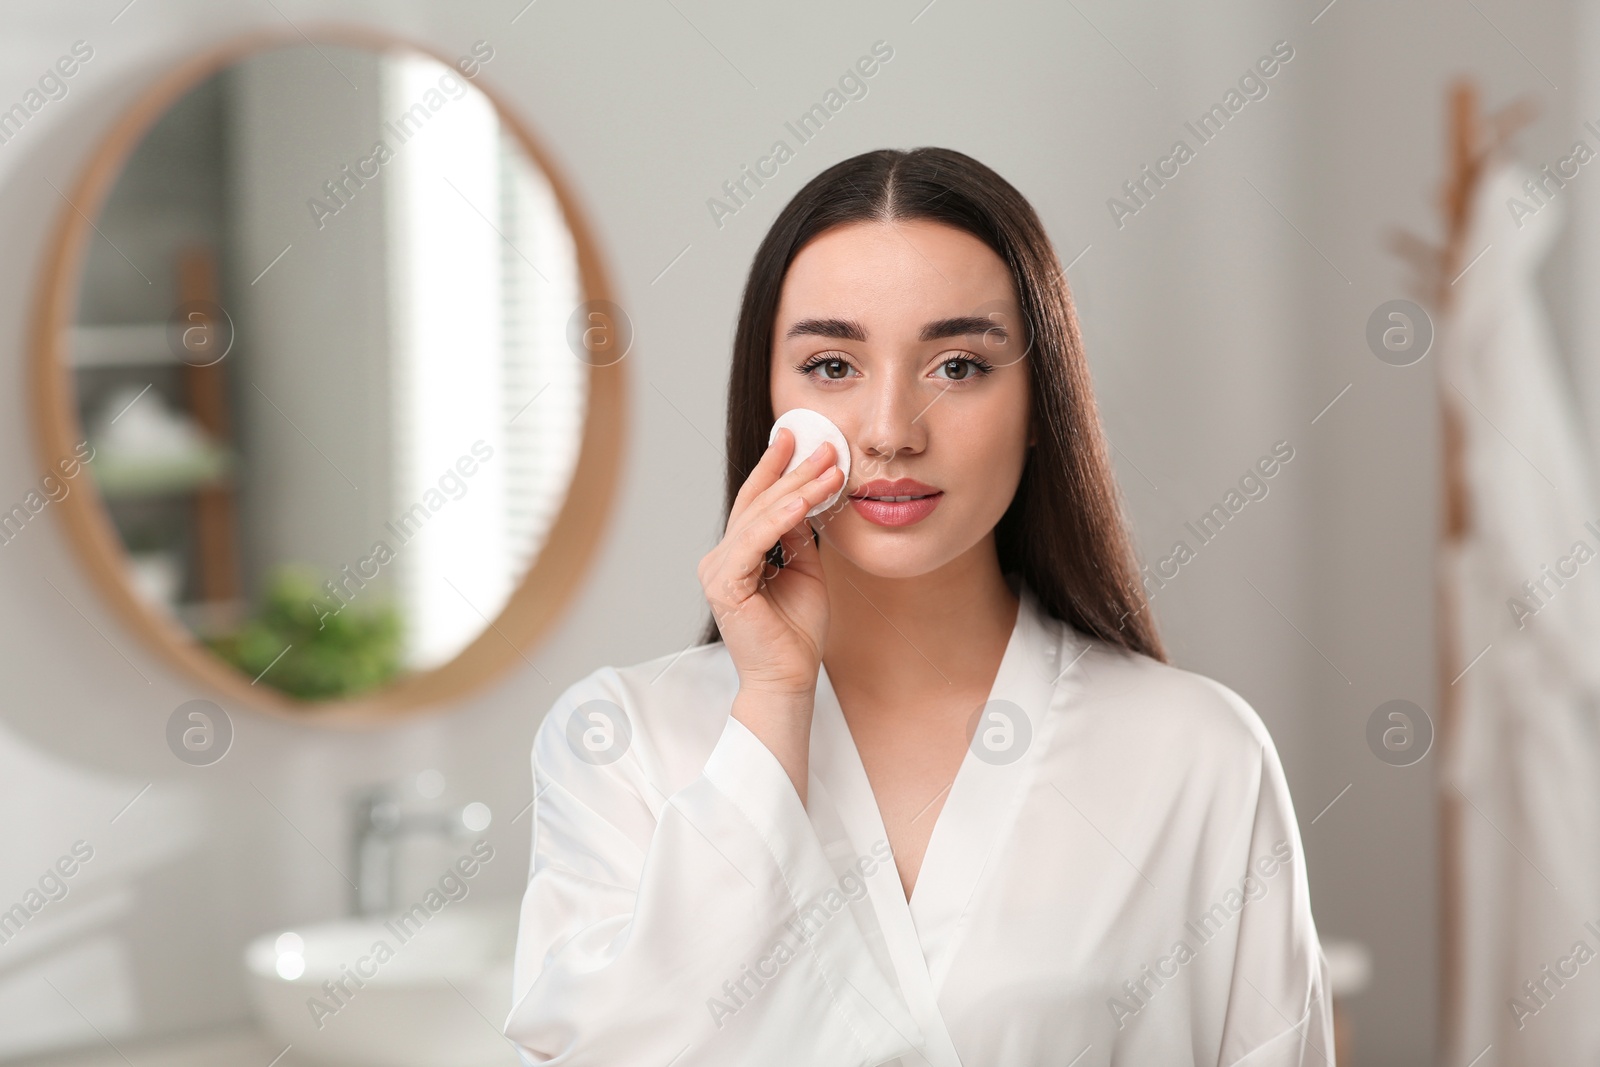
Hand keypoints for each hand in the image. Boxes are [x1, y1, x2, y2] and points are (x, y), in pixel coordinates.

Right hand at [697, 427, 843, 696]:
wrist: (790, 677)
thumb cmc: (797, 631)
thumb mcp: (806, 571)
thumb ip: (799, 537)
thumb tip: (804, 500)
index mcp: (737, 555)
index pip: (755, 502)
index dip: (775, 468)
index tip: (796, 437)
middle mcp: (721, 559)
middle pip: (757, 502)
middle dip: (793, 470)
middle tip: (824, 445)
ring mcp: (719, 571)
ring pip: (757, 517)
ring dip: (795, 488)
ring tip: (827, 467)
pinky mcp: (726, 586)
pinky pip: (754, 543)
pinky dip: (778, 520)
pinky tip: (801, 502)